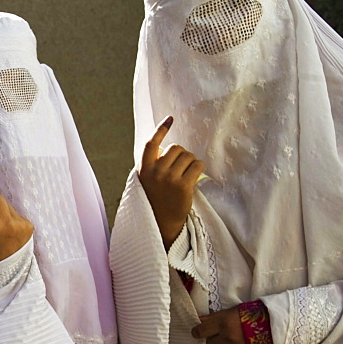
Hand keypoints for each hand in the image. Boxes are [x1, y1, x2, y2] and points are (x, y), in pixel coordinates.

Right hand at [138, 116, 203, 247]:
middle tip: (181, 169)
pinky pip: (197, 166)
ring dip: (191, 163)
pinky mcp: (183, 186)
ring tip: (186, 175)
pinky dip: (198, 169)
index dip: (160, 130)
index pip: (150, 144)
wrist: (162, 224)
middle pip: (176, 148)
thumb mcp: (147, 181)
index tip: (170, 118)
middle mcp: (155, 172)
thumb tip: (170, 148)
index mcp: (144, 169)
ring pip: (188, 156)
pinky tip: (194, 178)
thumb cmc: (157, 200)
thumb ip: (154, 165)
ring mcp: (169, 179)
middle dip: (182, 155)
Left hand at [191, 306, 250, 343]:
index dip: (197, 331)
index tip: (198, 331)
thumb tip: (200, 319)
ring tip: (238, 336)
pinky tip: (248, 341)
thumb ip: (217, 316)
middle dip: (211, 340)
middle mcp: (228, 335)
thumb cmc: (256, 312)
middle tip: (215, 337)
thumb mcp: (235, 310)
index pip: (200, 330)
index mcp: (223, 321)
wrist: (279, 323)